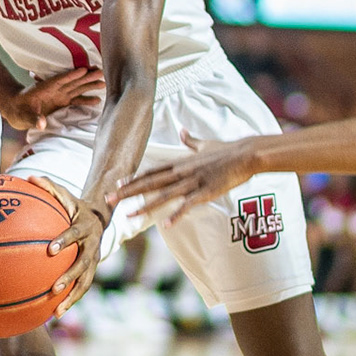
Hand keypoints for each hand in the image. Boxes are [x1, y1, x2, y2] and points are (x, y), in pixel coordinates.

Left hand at [0, 66, 103, 131]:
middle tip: (101, 71)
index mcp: (44, 89)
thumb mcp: (24, 116)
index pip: (59, 80)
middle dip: (86, 77)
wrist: (16, 110)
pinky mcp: (62, 102)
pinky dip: (86, 100)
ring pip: (77, 88)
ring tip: (104, 81)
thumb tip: (42, 123)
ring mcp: (59, 96)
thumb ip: (33, 119)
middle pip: (73, 82)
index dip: (71, 75)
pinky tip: (97, 99)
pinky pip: (76, 100)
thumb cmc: (18, 111)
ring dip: (89, 85)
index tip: (83, 69)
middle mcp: (55, 90)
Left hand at [48, 197, 110, 314]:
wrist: (99, 218)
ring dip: (72, 297)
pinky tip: (55, 315)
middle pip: (83, 264)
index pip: (74, 234)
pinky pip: (81, 289)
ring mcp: (93, 260)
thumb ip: (48, 187)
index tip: (50, 249)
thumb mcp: (64, 194)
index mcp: (84, 227)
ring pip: (85, 282)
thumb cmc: (74, 206)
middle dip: (69, 276)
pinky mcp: (91, 271)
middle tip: (54, 288)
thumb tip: (29, 177)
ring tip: (57, 310)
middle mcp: (92, 246)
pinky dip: (70, 301)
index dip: (64, 241)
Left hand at [111, 135, 260, 227]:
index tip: (117, 184)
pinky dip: (177, 214)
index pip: (151, 172)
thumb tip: (183, 130)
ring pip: (163, 195)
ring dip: (145, 206)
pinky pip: (188, 205)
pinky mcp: (206, 192)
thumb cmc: (227, 150)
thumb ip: (191, 141)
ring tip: (128, 215)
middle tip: (109, 198)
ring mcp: (193, 182)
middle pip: (150, 183)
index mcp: (180, 163)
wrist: (246, 154)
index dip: (133, 179)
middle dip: (128, 191)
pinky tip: (166, 224)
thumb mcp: (205, 144)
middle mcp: (181, 172)